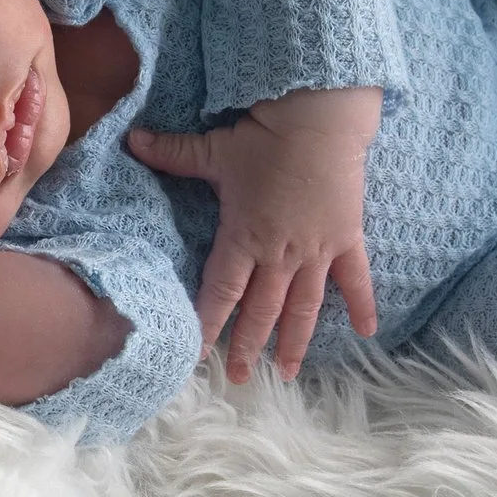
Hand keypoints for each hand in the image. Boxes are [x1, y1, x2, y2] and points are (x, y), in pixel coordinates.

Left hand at [124, 86, 380, 382]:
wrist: (321, 119)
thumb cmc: (265, 136)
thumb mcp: (213, 148)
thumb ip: (173, 153)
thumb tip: (130, 140)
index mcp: (243, 237)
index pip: (220, 292)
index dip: (209, 325)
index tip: (199, 356)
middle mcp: (279, 254)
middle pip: (261, 311)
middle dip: (247, 346)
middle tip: (238, 377)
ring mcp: (316, 250)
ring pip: (304, 308)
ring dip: (294, 342)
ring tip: (286, 372)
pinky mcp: (346, 239)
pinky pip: (355, 280)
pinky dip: (361, 306)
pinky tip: (366, 333)